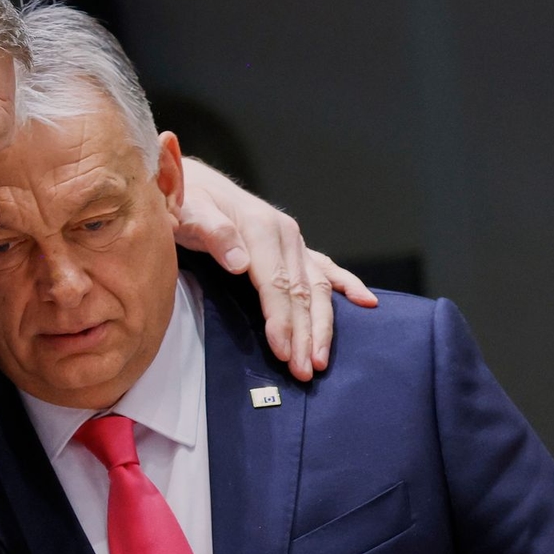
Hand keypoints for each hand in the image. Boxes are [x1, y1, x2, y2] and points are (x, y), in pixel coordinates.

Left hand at [176, 158, 377, 380]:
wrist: (192, 182)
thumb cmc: (186, 201)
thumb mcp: (188, 211)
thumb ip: (213, 233)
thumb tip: (240, 262)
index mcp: (261, 227)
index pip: (277, 283)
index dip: (281, 319)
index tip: (282, 350)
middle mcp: (285, 234)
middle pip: (301, 292)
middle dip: (305, 334)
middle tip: (304, 370)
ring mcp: (293, 241)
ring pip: (317, 288)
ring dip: (322, 326)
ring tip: (320, 360)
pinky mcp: (294, 247)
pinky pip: (326, 269)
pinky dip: (347, 285)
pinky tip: (366, 302)